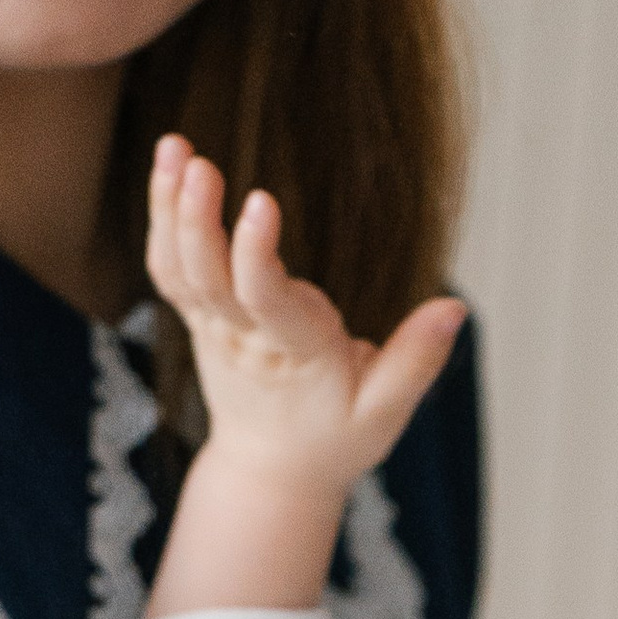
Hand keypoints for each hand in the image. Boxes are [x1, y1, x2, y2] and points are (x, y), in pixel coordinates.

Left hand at [141, 137, 463, 618]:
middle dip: (199, 222)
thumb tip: (455, 307)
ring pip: (181, 270)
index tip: (261, 200)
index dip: (257, 254)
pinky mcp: (200, 318)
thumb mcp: (385, 413)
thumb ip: (417, 360)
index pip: (267, 302)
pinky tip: (167, 169)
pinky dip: (162, 220)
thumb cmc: (335, 440)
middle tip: (199, 164)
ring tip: (175, 147)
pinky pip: (170, 269)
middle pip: (210, 280)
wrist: (271, 470)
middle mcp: (245, 339)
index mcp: (294, 355)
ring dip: (171, 210)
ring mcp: (215, 329)